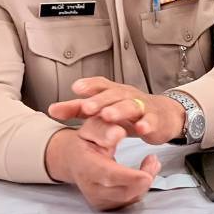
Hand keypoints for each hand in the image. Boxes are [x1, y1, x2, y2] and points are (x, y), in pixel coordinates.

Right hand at [44, 127, 160, 211]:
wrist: (72, 159)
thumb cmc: (85, 141)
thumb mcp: (91, 127)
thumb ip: (104, 129)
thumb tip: (118, 133)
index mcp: (85, 165)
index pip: (108, 176)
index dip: (129, 177)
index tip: (147, 176)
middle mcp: (89, 186)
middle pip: (122, 192)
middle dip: (144, 178)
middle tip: (153, 160)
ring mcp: (96, 198)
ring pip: (128, 198)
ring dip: (145, 183)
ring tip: (151, 162)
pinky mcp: (104, 204)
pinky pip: (128, 201)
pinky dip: (140, 188)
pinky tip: (144, 173)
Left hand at [47, 76, 186, 144]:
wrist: (162, 115)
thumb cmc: (128, 112)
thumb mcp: (103, 109)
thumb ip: (78, 109)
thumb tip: (51, 109)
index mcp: (114, 92)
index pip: (101, 85)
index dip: (90, 86)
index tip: (76, 88)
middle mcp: (128, 96)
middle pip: (114, 95)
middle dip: (101, 100)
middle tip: (87, 107)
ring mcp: (143, 107)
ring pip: (132, 106)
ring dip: (120, 110)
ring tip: (108, 115)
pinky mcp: (155, 120)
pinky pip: (151, 120)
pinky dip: (146, 123)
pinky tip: (141, 128)